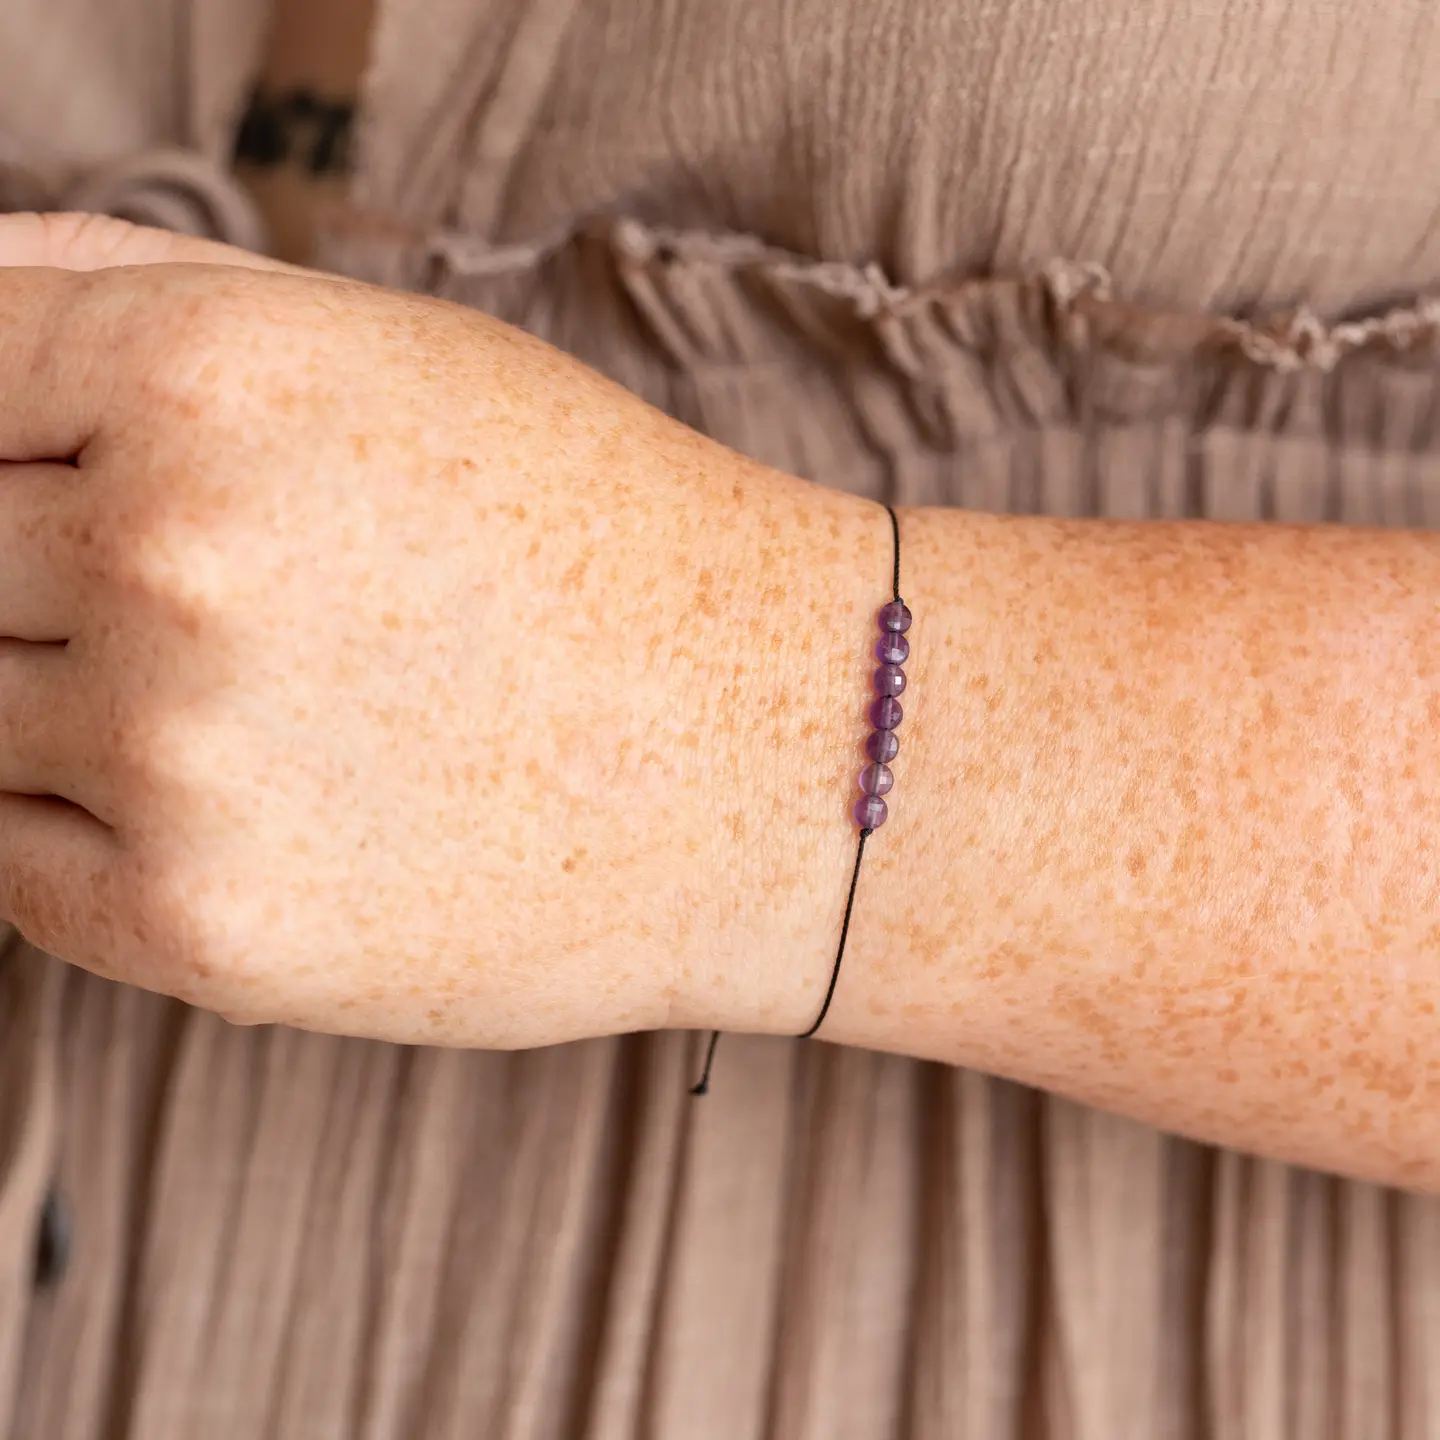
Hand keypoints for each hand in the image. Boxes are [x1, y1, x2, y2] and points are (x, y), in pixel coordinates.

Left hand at [0, 215, 869, 1046]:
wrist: (776, 755)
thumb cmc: (604, 538)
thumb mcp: (398, 354)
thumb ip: (132, 290)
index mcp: (210, 375)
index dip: (8, 434)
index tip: (72, 483)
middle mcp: (170, 559)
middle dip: (48, 567)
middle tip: (222, 604)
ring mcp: (175, 757)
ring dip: (72, 699)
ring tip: (261, 702)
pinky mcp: (201, 929)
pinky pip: (10, 860)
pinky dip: (80, 824)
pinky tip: (233, 796)